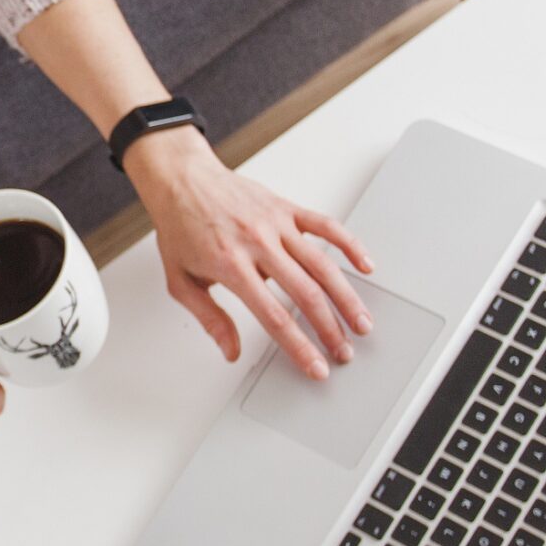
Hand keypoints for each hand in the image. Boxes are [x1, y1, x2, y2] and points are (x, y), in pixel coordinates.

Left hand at [129, 131, 375, 378]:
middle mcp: (257, 244)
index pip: (274, 316)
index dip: (299, 346)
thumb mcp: (179, 280)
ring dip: (346, 298)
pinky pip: (325, 225)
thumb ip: (208, 318)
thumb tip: (231, 351)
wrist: (181, 179)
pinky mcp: (286, 208)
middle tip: (344, 353)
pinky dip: (350, 244)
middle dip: (330, 329)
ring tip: (362, 323)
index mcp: (230, 265)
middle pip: (305, 294)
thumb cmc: (180, 227)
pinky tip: (366, 265)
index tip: (315, 367)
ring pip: (322, 264)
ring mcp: (275, 224)